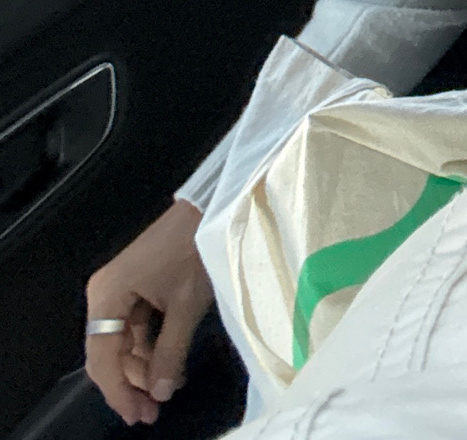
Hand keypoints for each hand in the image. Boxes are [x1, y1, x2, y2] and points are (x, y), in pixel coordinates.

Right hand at [84, 200, 212, 424]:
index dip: (118, 392)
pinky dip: (151, 348)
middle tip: (153, 412)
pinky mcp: (137, 286)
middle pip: (109, 352)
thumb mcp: (185, 306)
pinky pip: (137, 327)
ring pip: (124, 343)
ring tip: (168, 389)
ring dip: (143, 368)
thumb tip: (160, 392)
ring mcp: (121, 289)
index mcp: (107, 296)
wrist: (209, 206)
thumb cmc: (193, 249)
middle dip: (130, 383)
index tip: (138, 415)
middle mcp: (105, 294)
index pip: (101, 358)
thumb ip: (170, 352)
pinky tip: (170, 364)